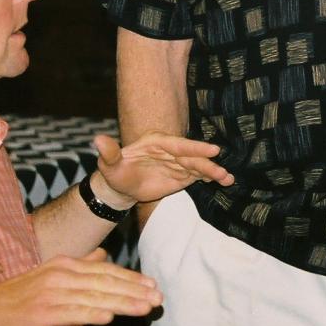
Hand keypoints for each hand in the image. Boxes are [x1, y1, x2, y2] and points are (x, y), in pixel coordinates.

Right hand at [0, 248, 160, 325]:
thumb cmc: (18, 297)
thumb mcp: (50, 274)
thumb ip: (78, 265)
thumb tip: (102, 256)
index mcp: (65, 263)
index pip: (106, 270)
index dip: (132, 278)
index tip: (153, 285)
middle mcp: (61, 273)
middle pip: (106, 281)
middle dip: (135, 290)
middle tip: (158, 298)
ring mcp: (52, 291)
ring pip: (96, 295)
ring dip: (123, 302)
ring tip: (145, 307)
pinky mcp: (42, 311)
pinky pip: (73, 311)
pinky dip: (93, 312)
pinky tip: (110, 316)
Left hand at [94, 131, 233, 206]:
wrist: (121, 186)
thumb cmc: (115, 172)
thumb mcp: (109, 164)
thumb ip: (108, 153)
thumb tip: (97, 139)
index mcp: (157, 142)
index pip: (179, 145)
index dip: (195, 148)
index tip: (213, 150)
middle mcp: (171, 151)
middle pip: (192, 157)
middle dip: (207, 164)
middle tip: (222, 171)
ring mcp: (178, 163)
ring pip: (198, 167)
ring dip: (213, 172)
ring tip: (228, 179)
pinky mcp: (182, 175)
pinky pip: (199, 175)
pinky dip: (211, 178)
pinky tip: (225, 181)